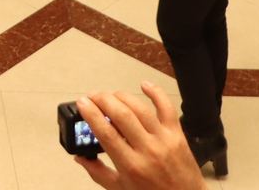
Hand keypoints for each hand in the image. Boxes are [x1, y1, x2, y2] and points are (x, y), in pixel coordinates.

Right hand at [73, 83, 204, 189]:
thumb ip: (98, 172)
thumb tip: (80, 157)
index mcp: (131, 166)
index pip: (106, 132)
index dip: (91, 114)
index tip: (82, 103)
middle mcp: (148, 150)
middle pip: (122, 114)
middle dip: (103, 100)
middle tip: (92, 97)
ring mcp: (164, 140)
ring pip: (140, 108)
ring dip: (121, 96)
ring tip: (110, 96)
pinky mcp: (178, 134)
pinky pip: (167, 108)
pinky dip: (156, 93)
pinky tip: (144, 85)